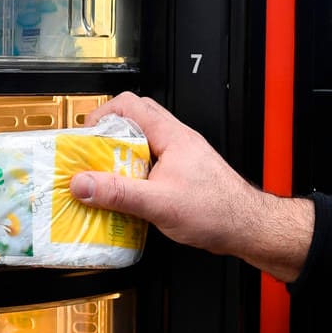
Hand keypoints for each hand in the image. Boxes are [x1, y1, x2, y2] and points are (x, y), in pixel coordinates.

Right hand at [70, 93, 315, 281]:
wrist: (247, 228)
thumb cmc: (218, 211)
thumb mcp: (158, 203)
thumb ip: (118, 193)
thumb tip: (84, 184)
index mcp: (171, 136)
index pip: (130, 104)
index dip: (102, 114)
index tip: (85, 136)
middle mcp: (177, 140)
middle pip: (134, 121)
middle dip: (108, 137)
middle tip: (92, 157)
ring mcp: (181, 157)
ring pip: (143, 144)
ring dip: (121, 158)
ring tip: (106, 178)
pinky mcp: (183, 175)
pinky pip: (152, 164)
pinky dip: (135, 175)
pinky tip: (128, 197)